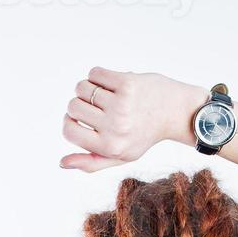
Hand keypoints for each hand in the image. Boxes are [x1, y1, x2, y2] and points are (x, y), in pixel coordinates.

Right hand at [60, 68, 204, 172]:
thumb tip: (62, 163)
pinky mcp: (127, 83)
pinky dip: (99, 76)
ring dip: (88, 88)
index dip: (69, 123)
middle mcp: (116, 127)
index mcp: (110, 147)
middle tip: (97, 106)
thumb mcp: (120, 155)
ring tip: (105, 95)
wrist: (175, 112)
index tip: (79, 120)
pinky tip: (112, 84)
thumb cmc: (143, 135)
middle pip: (72, 106)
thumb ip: (91, 163)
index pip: (69, 131)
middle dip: (79, 104)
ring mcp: (121, 104)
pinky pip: (94, 73)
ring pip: (81, 87)